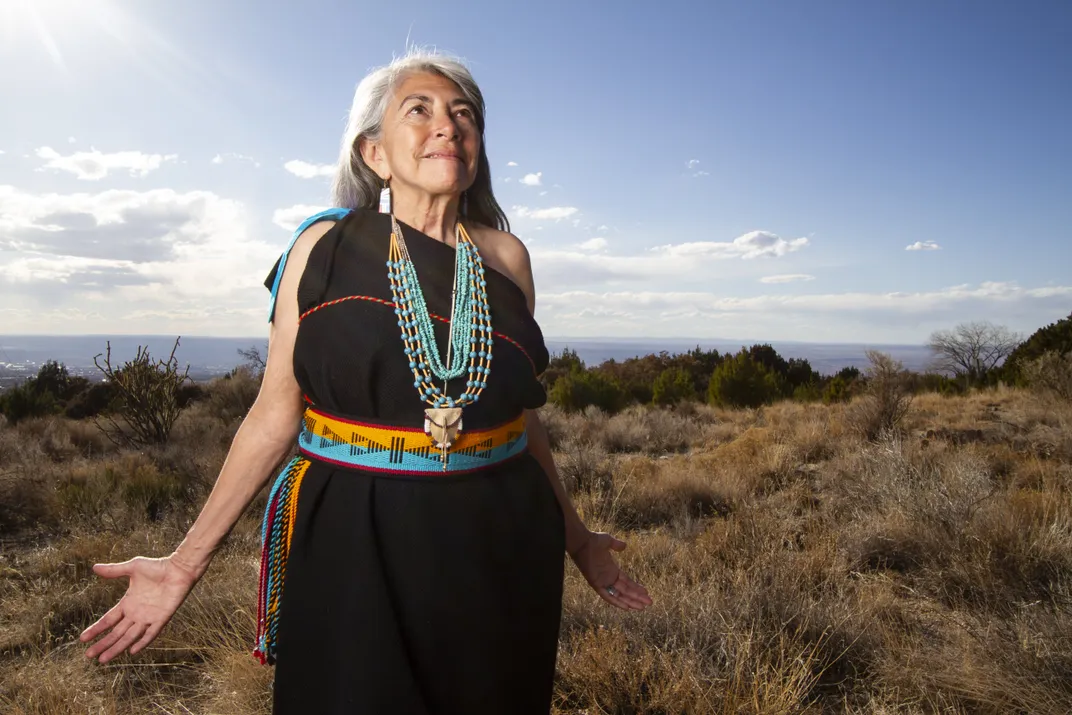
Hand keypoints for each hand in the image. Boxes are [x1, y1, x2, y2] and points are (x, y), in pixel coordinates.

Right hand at [79, 555, 200, 663]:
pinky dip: (143, 641)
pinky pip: (151, 633)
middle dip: (103, 644)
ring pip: (130, 636)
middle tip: (89, 655)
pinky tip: (132, 651)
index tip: (82, 639)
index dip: (96, 629)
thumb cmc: (157, 566)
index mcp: (128, 603)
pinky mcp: (162, 618)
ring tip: (103, 659)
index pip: (108, 620)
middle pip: (116, 632)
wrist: (179, 568)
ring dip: (117, 647)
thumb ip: (114, 570)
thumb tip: (94, 567)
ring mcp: (149, 617)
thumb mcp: (132, 567)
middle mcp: (136, 613)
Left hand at [569, 532, 652, 610]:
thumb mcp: (608, 541)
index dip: (636, 587)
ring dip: (630, 602)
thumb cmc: (593, 540)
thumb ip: (616, 545)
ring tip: (642, 607)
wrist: (582, 541)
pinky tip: (627, 608)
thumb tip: (624, 546)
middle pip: (625, 591)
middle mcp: (607, 577)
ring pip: (619, 595)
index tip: (646, 592)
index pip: (626, 582)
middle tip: (649, 602)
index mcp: (611, 569)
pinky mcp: (596, 583)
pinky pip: (607, 596)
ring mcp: (602, 581)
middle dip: (637, 597)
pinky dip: (617, 602)